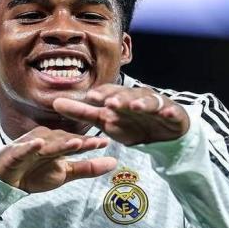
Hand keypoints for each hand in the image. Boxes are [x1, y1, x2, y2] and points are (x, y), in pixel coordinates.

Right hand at [0, 126, 116, 192]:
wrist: (5, 181)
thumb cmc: (36, 174)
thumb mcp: (65, 174)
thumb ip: (88, 168)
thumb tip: (114, 162)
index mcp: (58, 143)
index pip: (76, 142)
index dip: (90, 143)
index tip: (106, 142)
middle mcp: (46, 140)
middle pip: (64, 141)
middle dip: (80, 141)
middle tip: (96, 141)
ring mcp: (30, 145)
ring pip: (47, 144)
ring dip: (60, 143)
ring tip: (75, 143)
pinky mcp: (14, 152)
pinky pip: (23, 149)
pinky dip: (29, 146)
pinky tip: (38, 144)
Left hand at [53, 84, 189, 145]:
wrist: (163, 134)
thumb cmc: (131, 123)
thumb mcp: (105, 121)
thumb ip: (82, 112)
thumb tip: (55, 103)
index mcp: (121, 98)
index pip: (110, 93)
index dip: (102, 94)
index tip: (90, 97)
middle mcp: (137, 97)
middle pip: (129, 94)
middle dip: (120, 98)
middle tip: (111, 103)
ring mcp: (156, 104)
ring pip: (149, 100)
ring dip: (142, 102)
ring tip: (136, 106)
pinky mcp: (172, 113)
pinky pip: (171, 111)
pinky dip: (168, 111)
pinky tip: (164, 113)